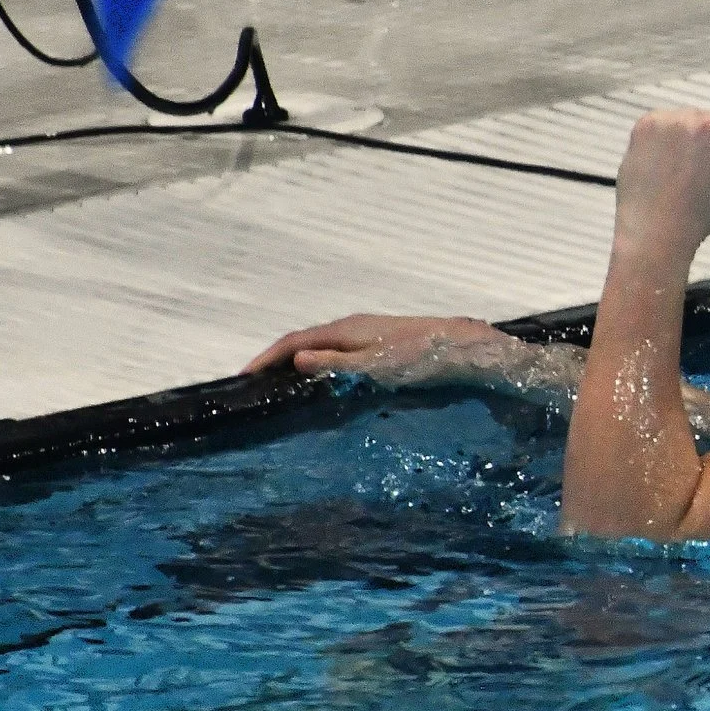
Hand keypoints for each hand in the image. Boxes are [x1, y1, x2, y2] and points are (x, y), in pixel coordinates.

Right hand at [244, 313, 507, 385]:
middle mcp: (354, 325)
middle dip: (277, 359)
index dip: (267, 358)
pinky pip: (339, 350)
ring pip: (323, 345)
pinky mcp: (383, 341)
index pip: (294, 341)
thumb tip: (297, 360)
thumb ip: (337, 364)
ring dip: (299, 362)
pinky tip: (325, 379)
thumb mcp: (376, 366)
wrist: (465, 347)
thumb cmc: (422, 359)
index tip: (243, 377)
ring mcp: (369, 332)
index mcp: (346, 329)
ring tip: (282, 384)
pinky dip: (321, 363)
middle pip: (305, 341)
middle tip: (256, 384)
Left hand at [613, 107, 709, 257]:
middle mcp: (707, 121)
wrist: (657, 226)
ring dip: (687, 136)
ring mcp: (675, 120)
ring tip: (680, 170)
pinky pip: (664, 120)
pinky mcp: (649, 122)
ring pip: (689, 118)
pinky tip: (664, 162)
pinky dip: (664, 137)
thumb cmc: (704, 214)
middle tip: (701, 172)